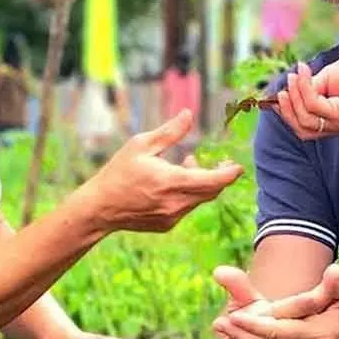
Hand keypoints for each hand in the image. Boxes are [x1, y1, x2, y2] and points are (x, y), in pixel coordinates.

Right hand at [77, 110, 242, 232]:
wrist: (100, 208)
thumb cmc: (119, 172)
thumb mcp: (141, 145)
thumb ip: (169, 132)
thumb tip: (188, 114)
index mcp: (171, 181)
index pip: (212, 181)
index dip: (229, 174)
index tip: (239, 166)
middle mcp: (176, 203)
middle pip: (211, 191)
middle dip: (219, 176)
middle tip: (222, 162)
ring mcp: (172, 217)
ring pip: (199, 199)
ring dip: (201, 183)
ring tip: (187, 165)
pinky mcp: (167, 224)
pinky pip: (187, 208)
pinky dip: (188, 194)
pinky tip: (175, 182)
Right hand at [278, 45, 338, 141]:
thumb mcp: (328, 79)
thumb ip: (310, 90)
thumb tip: (288, 94)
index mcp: (338, 122)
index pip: (305, 128)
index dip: (288, 113)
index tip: (279, 93)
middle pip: (303, 129)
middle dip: (288, 109)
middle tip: (285, 85)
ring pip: (307, 119)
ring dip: (296, 95)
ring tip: (295, 75)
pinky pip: (316, 105)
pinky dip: (305, 88)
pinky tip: (303, 73)